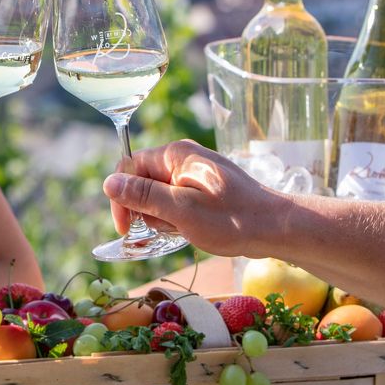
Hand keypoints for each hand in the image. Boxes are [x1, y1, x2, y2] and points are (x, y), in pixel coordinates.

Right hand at [103, 140, 283, 257]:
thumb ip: (143, 196)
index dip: (121, 198)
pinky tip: (194, 230)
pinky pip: (176, 200)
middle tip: (169, 229)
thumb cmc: (232, 220)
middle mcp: (182, 156)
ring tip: (187, 230)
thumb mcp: (181, 211)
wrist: (277, 228)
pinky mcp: (204, 187)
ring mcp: (194, 171)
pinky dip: (177, 218)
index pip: (129, 167)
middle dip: (146, 210)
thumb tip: (108, 182)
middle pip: (142, 181)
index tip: (126, 229)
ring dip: (163, 217)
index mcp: (175, 154)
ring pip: (158, 195)